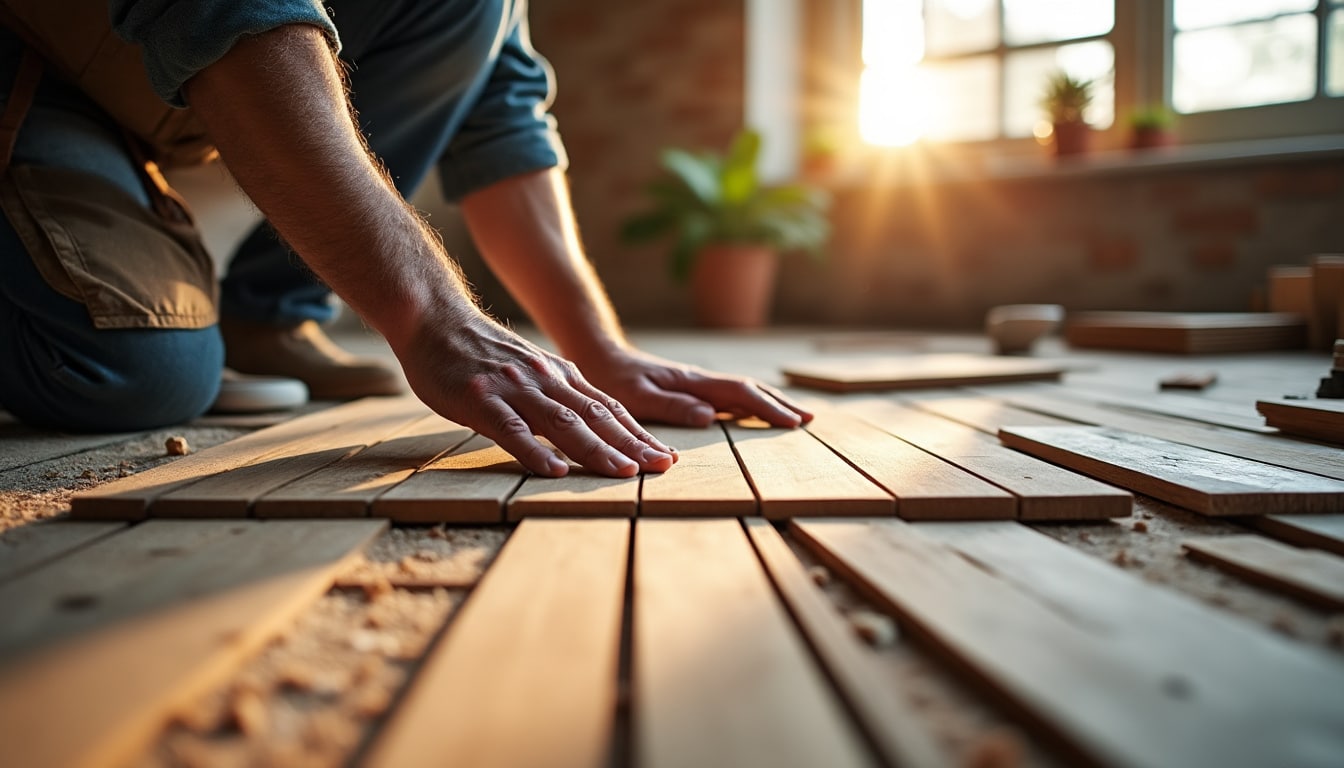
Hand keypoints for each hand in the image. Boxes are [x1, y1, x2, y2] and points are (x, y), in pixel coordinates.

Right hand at [391, 312, 675, 478]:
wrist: (434, 318)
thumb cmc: (480, 352)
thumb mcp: (531, 369)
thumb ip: (557, 395)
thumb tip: (590, 427)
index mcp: (560, 376)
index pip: (610, 408)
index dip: (639, 434)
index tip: (665, 457)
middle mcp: (545, 380)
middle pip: (597, 416)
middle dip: (631, 444)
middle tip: (662, 468)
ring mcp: (514, 389)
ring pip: (563, 422)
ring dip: (596, 449)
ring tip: (623, 472)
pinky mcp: (481, 399)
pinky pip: (512, 429)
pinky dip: (535, 451)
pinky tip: (555, 471)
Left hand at [574, 347, 812, 427]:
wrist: (597, 355)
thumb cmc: (612, 378)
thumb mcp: (636, 397)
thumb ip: (671, 406)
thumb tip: (711, 416)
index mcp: (692, 382)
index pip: (740, 393)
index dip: (768, 408)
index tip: (793, 423)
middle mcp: (699, 380)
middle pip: (749, 389)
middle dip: (779, 404)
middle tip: (809, 420)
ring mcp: (696, 383)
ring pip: (741, 391)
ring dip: (769, 402)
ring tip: (793, 416)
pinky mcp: (689, 388)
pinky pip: (728, 396)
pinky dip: (750, 403)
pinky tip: (754, 413)